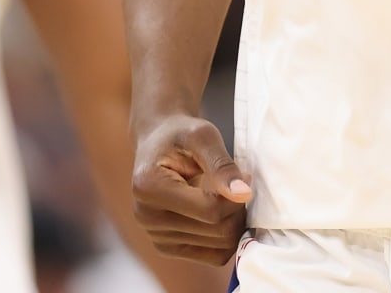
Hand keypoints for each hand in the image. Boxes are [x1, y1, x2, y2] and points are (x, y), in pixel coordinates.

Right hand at [131, 115, 251, 265]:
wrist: (159, 142)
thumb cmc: (181, 135)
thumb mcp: (203, 136)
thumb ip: (222, 165)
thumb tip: (243, 194)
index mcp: (149, 187)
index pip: (210, 211)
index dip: (237, 196)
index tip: (245, 176)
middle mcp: (146, 217)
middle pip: (217, 231)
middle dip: (236, 209)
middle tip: (236, 185)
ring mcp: (155, 236)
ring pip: (219, 246)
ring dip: (233, 221)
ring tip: (224, 195)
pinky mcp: (167, 247)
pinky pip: (214, 256)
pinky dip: (225, 236)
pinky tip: (219, 212)